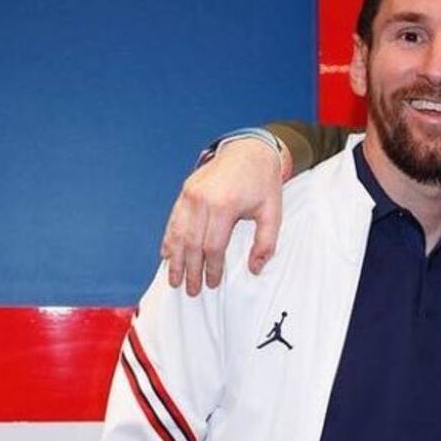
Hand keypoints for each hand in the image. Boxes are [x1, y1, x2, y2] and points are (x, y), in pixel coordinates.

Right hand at [160, 137, 288, 295]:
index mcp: (223, 206)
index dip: (211, 268)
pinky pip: (173, 220)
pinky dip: (169, 239)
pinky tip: (167, 255)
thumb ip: (265, 243)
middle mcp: (201, 200)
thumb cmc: (263, 184)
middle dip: (190, 270)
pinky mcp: (185, 191)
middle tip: (190, 290)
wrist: (250, 151)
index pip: (212, 247)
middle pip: (191, 244)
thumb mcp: (273, 213)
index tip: (212, 283)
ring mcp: (190, 194)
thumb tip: (255, 269)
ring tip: (174, 279)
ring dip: (175, 259)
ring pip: (177, 233)